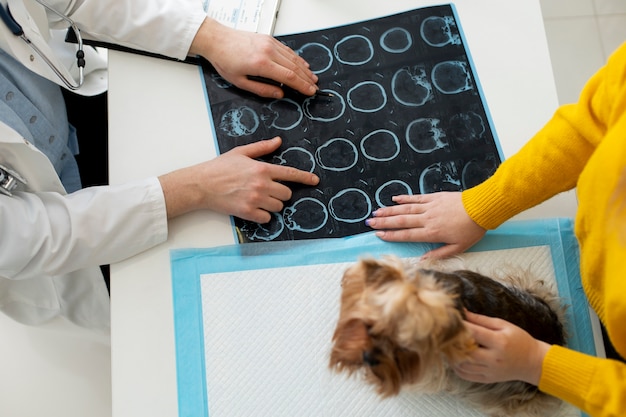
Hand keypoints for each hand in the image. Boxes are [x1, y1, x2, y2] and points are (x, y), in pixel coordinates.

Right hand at [158, 137, 319, 222]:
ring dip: (273, 205)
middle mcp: (261, 184)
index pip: (290, 174)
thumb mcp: (241, 152)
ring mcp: (255, 199)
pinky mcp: (248, 212)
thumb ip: (262, 148)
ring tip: (259, 199)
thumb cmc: (220, 167)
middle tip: (268, 191)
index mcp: (262, 168)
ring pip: (278, 207)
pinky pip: (267, 218)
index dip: (305, 178)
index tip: (315, 181)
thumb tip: (278, 141)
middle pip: (286, 194)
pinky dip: (263, 215)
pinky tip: (254, 209)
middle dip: (281, 193)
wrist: (202, 184)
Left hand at [190, 18, 317, 97]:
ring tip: (312, 78)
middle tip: (314, 87)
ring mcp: (270, 43)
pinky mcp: (269, 39)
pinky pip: (287, 50)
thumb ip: (262, 89)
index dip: (302, 85)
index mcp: (261, 64)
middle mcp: (268, 51)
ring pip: (293, 58)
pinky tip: (302, 65)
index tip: (310, 91)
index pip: (288, 77)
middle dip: (306, 79)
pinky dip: (297, 58)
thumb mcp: (240, 82)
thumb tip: (279, 94)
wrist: (218, 40)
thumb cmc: (225, 60)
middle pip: (294, 67)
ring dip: (304, 69)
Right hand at [365, 192, 485, 258]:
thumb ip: (439, 254)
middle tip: (370, 222)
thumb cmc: (472, 230)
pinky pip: (416, 198)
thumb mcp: (458, 248)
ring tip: (377, 212)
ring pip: (405, 209)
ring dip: (390, 210)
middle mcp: (427, 219)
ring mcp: (430, 207)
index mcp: (432, 233)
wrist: (482, 208)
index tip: (379, 234)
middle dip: (384, 222)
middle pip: (401, 221)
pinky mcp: (434, 197)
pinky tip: (394, 199)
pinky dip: (404, 198)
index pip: (407, 235)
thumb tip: (422, 260)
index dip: (391, 235)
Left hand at [453, 311, 549, 385]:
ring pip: (462, 365)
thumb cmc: (518, 340)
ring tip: (449, 345)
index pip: (474, 333)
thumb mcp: (503, 325)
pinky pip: (466, 375)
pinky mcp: (487, 379)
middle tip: (446, 334)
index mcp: (499, 342)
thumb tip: (462, 311)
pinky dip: (457, 367)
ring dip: (452, 355)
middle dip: (453, 342)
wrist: (532, 362)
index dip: (460, 326)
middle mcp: (493, 359)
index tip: (450, 320)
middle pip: (465, 352)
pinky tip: (456, 358)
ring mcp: (490, 371)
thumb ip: (481, 320)